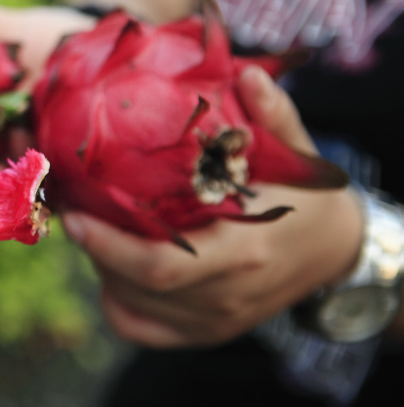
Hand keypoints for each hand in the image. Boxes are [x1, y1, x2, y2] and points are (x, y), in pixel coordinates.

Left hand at [63, 66, 363, 347]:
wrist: (334, 252)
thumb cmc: (305, 197)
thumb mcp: (296, 153)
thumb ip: (272, 115)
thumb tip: (245, 73)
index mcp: (244, 252)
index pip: (160, 265)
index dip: (108, 245)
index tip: (73, 212)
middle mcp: (226, 295)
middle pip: (136, 285)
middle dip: (95, 249)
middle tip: (72, 210)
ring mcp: (214, 321)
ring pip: (131, 305)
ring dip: (102, 268)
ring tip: (93, 226)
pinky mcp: (203, 334)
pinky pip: (138, 327)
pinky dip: (116, 300)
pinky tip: (113, 267)